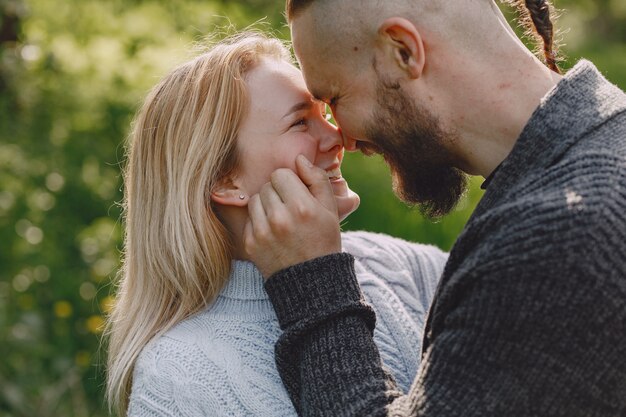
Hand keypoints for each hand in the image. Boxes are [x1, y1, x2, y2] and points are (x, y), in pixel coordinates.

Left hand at [244, 155, 341, 277]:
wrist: (311, 282)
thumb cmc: (323, 240)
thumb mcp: (330, 209)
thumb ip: (318, 179)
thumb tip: (299, 159)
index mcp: (301, 207)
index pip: (281, 174)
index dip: (290, 181)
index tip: (296, 193)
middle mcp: (280, 218)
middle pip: (267, 185)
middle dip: (278, 192)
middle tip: (290, 208)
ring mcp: (262, 232)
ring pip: (255, 199)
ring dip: (265, 205)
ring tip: (280, 219)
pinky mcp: (250, 243)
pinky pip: (248, 218)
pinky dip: (258, 222)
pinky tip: (273, 233)